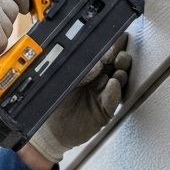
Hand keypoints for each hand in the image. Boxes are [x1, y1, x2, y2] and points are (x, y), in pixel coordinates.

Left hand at [28, 33, 130, 163]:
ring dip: (121, 72)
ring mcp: (102, 94)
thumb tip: (97, 61)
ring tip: (119, 69)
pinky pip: (113, 99)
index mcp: (86, 68)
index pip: (101, 54)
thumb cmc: (50, 103)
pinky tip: (113, 84)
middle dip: (120, 58)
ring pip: (118, 80)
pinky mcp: (105, 110)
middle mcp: (96, 79)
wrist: (48, 130)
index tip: (117, 40)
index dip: (110, 47)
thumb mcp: (62, 80)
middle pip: (114, 65)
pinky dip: (114, 92)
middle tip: (120, 56)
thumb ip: (80, 70)